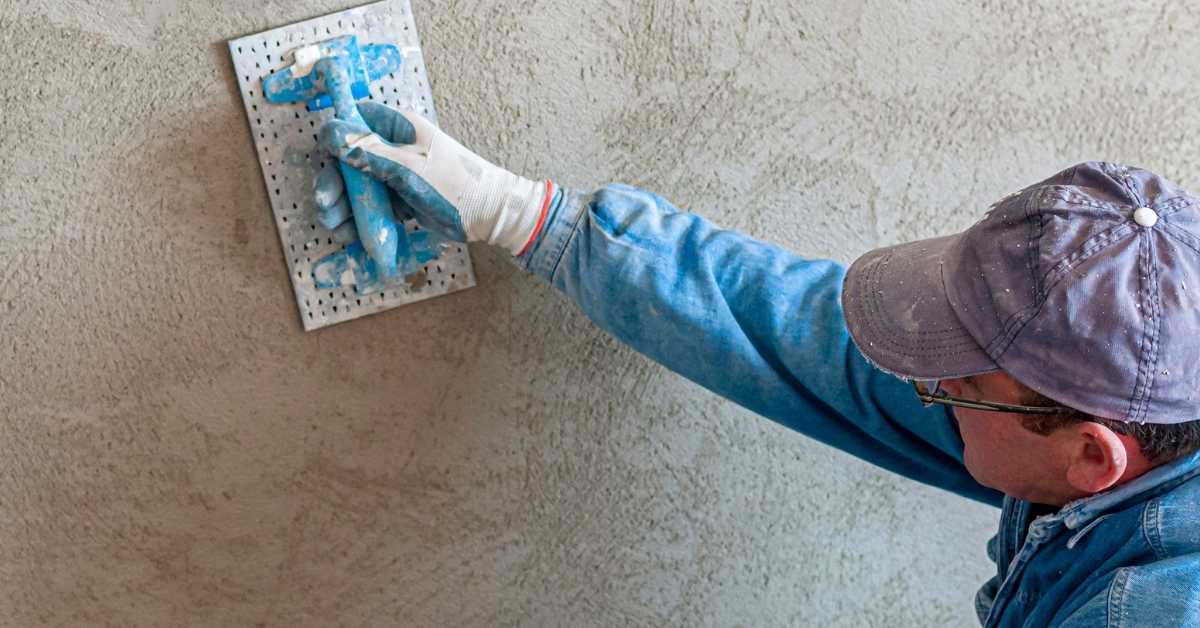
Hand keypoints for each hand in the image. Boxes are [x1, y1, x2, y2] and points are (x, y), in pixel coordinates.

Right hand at [314, 102, 549, 254]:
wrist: (489, 215)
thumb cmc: (455, 184)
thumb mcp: (409, 167)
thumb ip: (368, 151)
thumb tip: (329, 131)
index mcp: (398, 126)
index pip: (355, 122)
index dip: (335, 139)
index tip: (323, 161)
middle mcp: (393, 146)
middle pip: (350, 160)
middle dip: (335, 185)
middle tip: (325, 207)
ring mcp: (396, 173)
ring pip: (358, 186)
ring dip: (344, 207)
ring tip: (336, 228)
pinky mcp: (400, 198)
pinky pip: (373, 205)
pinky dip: (362, 219)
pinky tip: (352, 235)